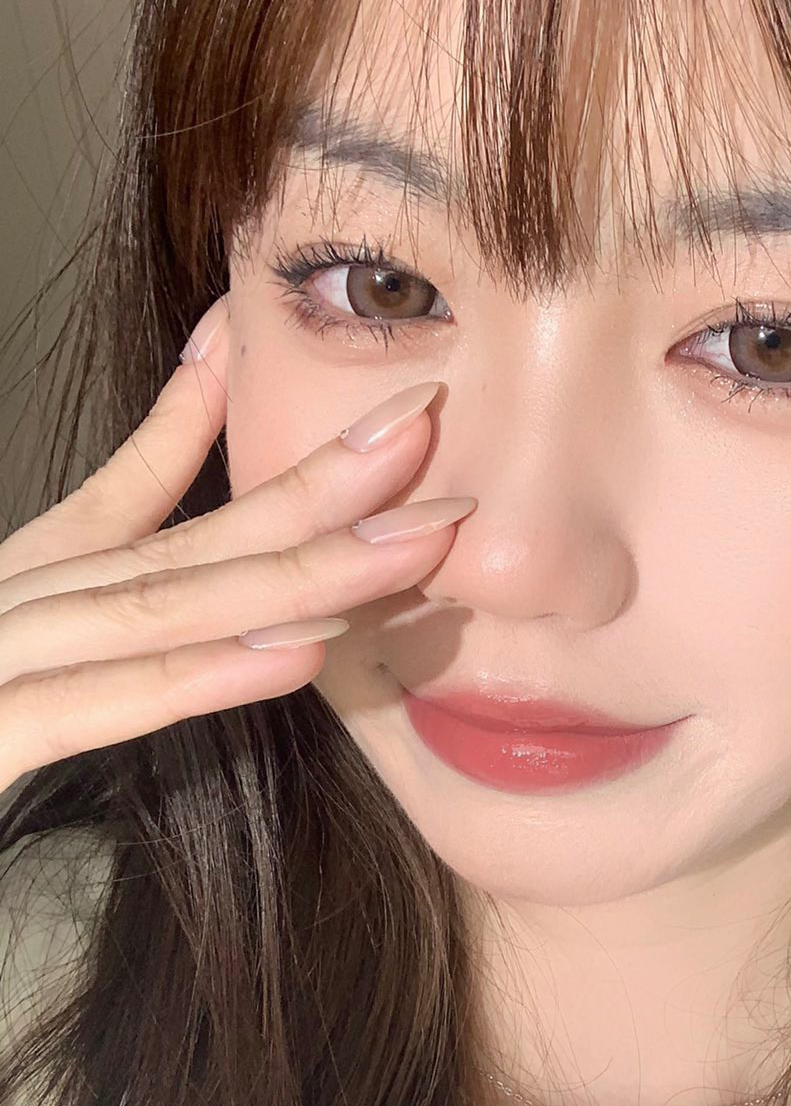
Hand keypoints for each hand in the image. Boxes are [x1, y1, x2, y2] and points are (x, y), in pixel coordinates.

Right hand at [0, 296, 474, 794]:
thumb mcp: (15, 668)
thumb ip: (87, 607)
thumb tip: (201, 582)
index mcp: (10, 597)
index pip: (130, 505)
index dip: (239, 439)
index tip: (362, 395)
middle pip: (173, 544)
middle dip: (313, 487)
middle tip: (432, 428)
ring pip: (146, 609)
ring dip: (289, 572)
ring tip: (411, 537)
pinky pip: (82, 711)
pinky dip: (189, 678)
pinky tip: (294, 655)